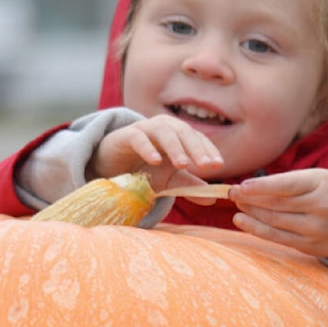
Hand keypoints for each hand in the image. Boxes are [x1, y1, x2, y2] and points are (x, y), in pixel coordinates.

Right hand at [90, 115, 224, 198]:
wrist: (110, 166)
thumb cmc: (143, 169)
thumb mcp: (168, 180)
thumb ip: (189, 187)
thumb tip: (212, 198)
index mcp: (177, 134)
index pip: (197, 138)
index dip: (208, 150)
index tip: (217, 166)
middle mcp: (163, 127)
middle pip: (184, 131)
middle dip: (197, 148)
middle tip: (207, 166)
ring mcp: (143, 129)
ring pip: (163, 131)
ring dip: (175, 147)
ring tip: (183, 164)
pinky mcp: (124, 136)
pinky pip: (137, 137)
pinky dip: (147, 148)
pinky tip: (155, 161)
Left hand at [228, 168, 327, 257]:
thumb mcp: (317, 179)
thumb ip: (288, 181)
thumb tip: (250, 186)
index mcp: (322, 185)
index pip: (286, 186)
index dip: (260, 187)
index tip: (240, 186)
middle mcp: (321, 208)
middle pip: (277, 204)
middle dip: (250, 199)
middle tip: (232, 193)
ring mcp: (316, 230)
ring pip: (275, 222)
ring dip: (251, 213)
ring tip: (236, 205)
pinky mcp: (310, 247)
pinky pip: (278, 238)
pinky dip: (256, 229)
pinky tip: (241, 220)